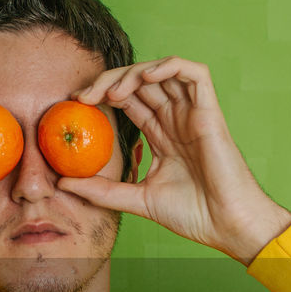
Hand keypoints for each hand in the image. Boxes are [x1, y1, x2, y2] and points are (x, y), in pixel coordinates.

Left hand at [58, 56, 290, 263]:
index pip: (128, 100)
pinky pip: (194, 74)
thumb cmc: (193, 214)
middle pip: (140, 82)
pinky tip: (145, 79)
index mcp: (162, 134)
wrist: (227, 225)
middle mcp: (177, 119)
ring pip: (163, 72)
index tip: (76, 104)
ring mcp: (193, 113)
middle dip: (110, 81)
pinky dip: (169, 66)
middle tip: (84, 96)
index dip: (102, 94)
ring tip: (111, 91)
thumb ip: (103, 190)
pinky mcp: (210, 112)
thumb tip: (63, 183)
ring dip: (134, 73)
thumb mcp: (136, 200)